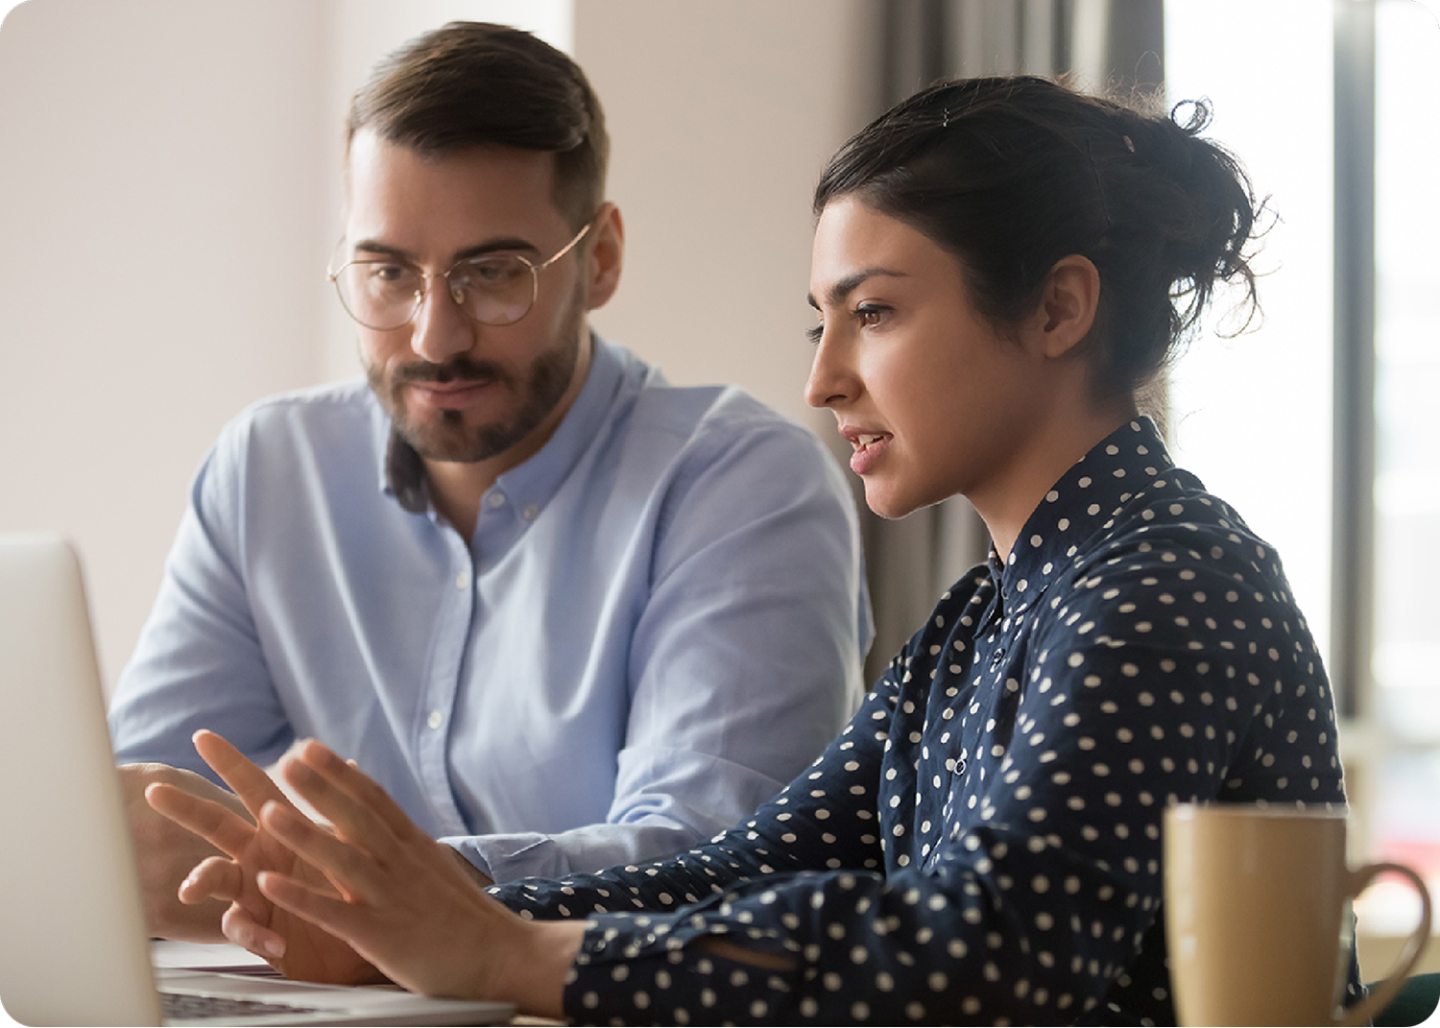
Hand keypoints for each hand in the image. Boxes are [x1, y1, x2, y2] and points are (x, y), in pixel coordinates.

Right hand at [144, 731, 381, 984]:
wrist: (360, 940)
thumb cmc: (347, 888)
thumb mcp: (348, 844)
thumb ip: (337, 808)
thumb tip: (346, 762)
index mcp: (281, 827)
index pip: (253, 787)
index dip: (230, 762)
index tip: (203, 736)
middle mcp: (258, 854)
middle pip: (215, 824)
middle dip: (185, 808)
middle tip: (155, 792)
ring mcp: (252, 891)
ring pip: (212, 878)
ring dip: (200, 880)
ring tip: (191, 889)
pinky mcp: (257, 929)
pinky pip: (242, 928)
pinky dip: (256, 934)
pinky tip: (274, 940)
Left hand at [249, 739, 582, 1013]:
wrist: (501, 956)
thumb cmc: (466, 918)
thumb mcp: (437, 867)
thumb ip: (408, 844)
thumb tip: (388, 818)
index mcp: (415, 846)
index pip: (374, 800)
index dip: (341, 773)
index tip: (310, 748)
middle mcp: (402, 864)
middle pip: (357, 818)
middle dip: (321, 788)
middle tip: (287, 759)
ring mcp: (392, 897)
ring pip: (343, 859)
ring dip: (304, 834)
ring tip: (269, 810)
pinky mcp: (382, 935)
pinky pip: (334, 913)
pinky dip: (301, 897)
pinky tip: (269, 884)